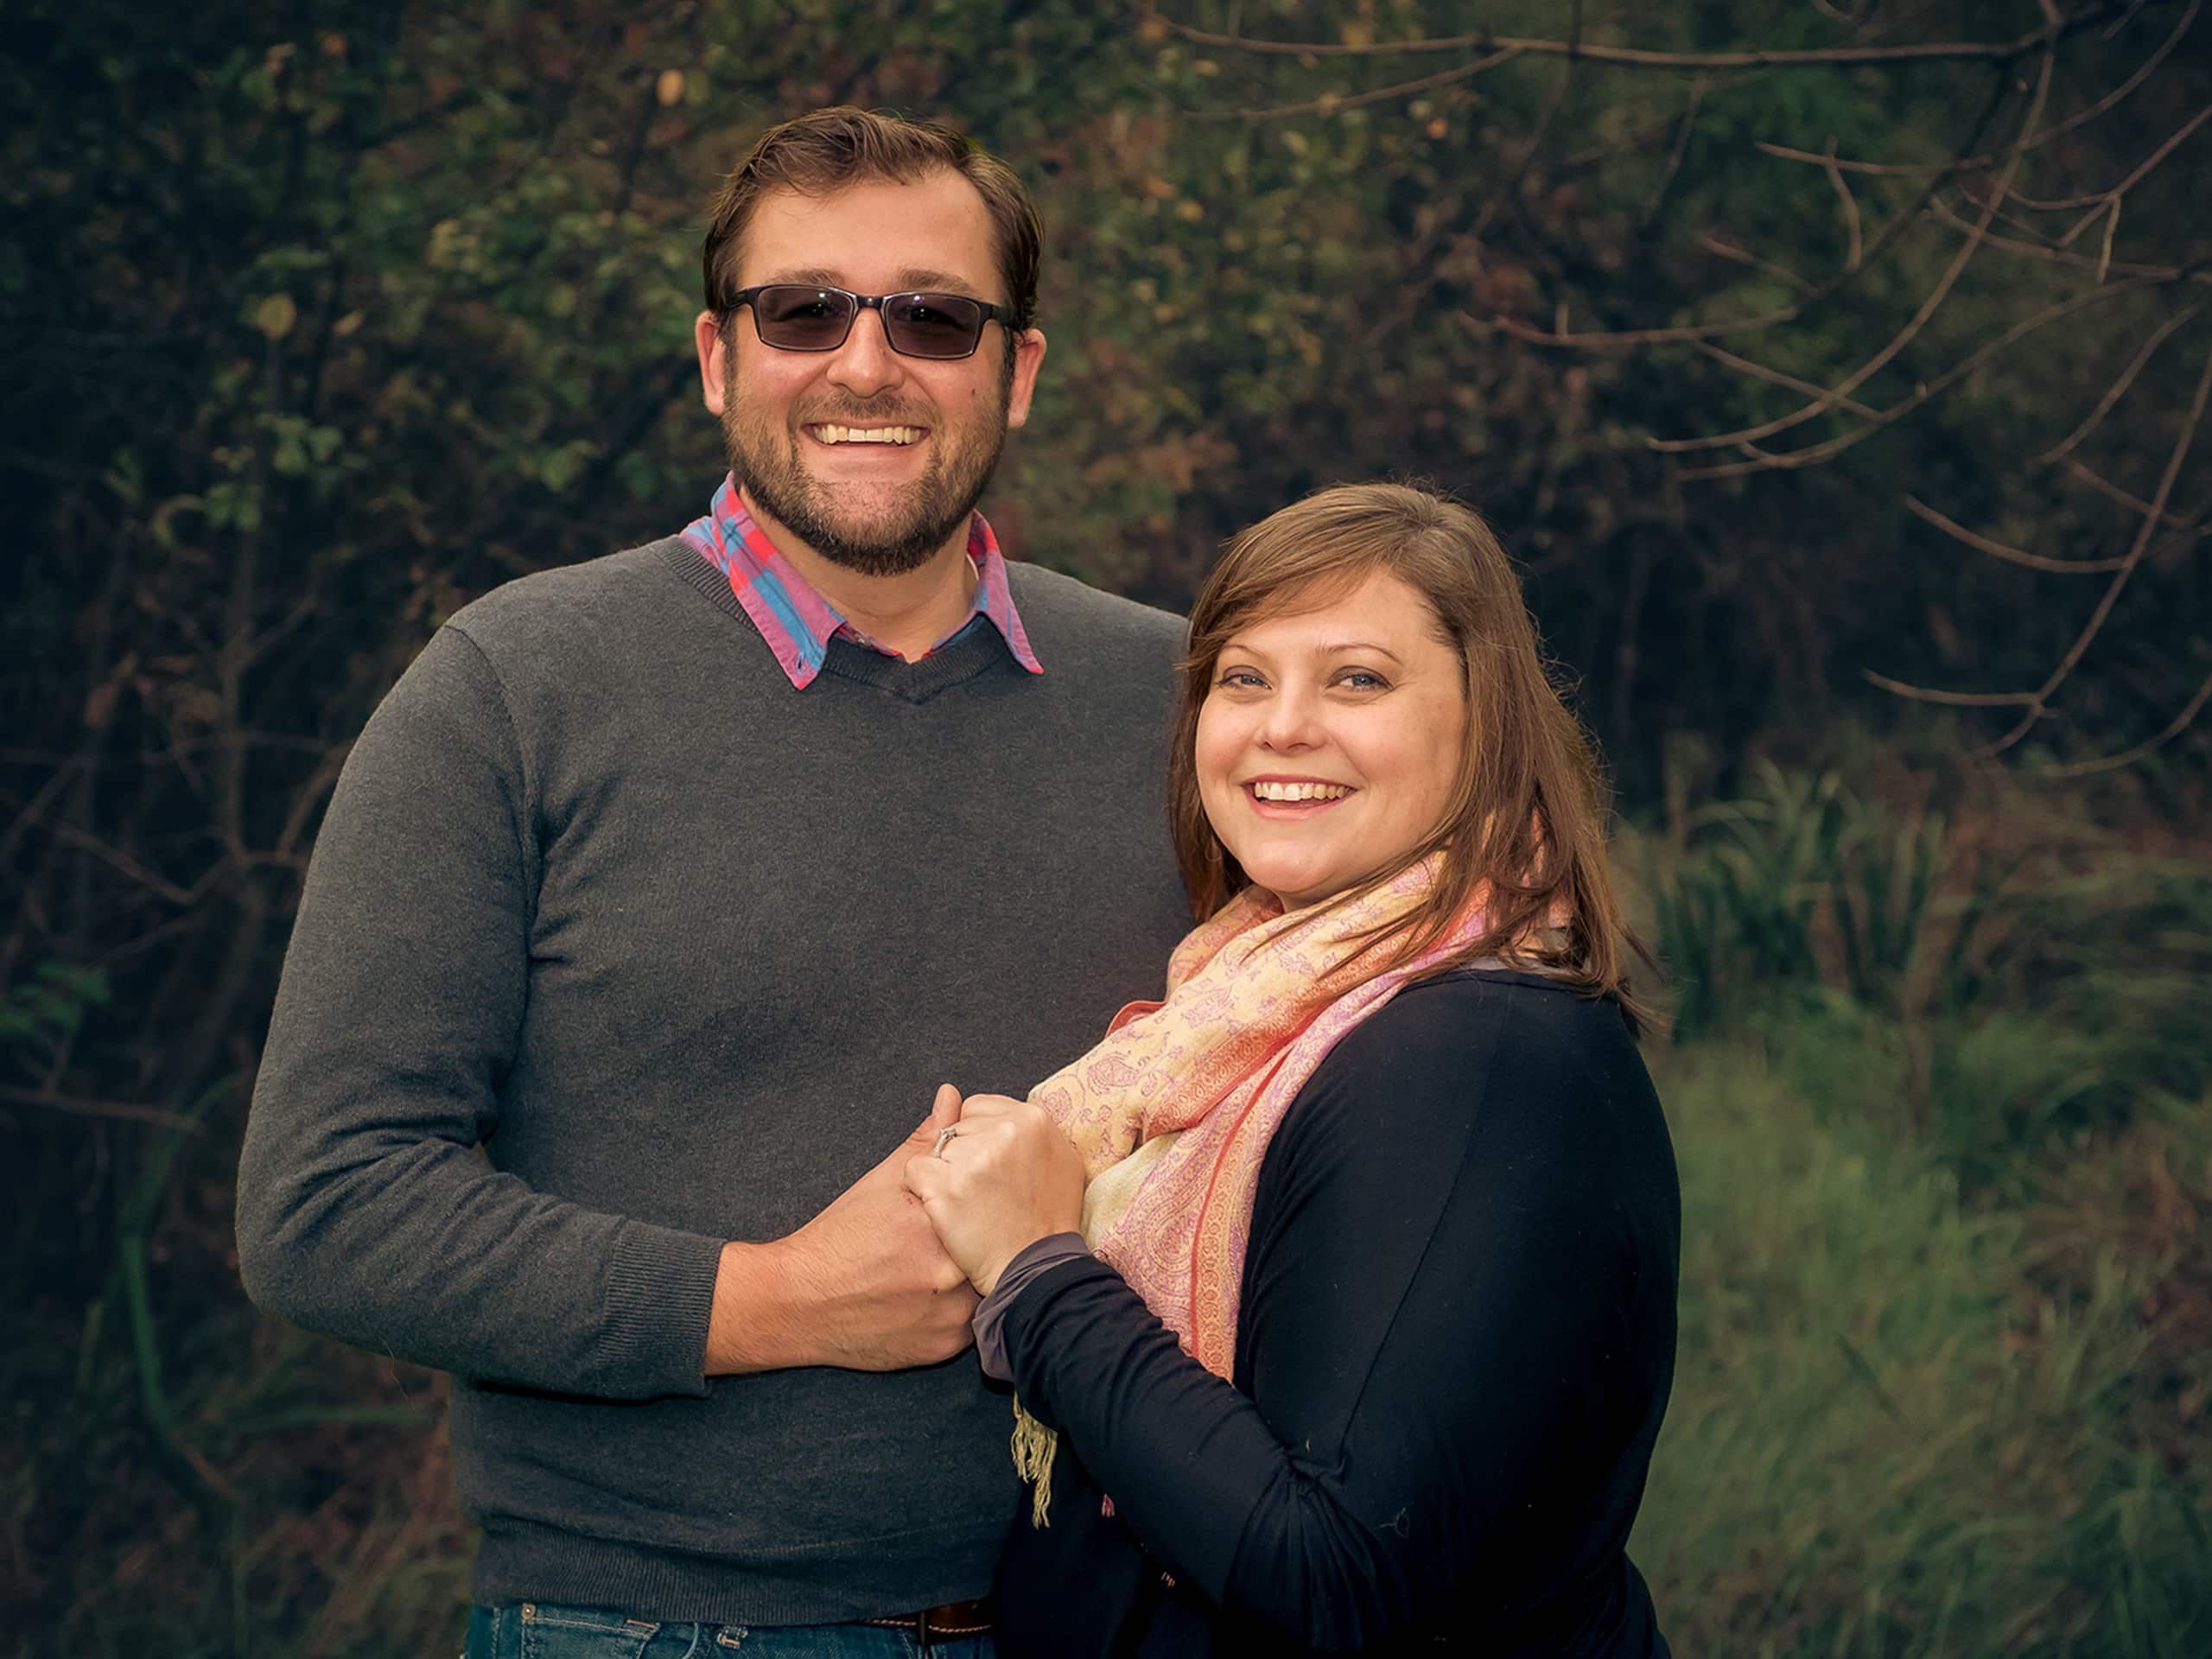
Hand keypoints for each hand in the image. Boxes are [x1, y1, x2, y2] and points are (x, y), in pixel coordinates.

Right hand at [707, 1085, 978, 1372]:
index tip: (994, 1201)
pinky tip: (939, 1297)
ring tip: (953, 1266)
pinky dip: (963, 1312)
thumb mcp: (882, 1182)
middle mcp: (950, 1273)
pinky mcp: (943, 1348)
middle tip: (977, 1236)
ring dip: (981, 1278)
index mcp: (941, 1225)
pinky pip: (974, 1328)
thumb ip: (925, 1143)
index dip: (996, 1204)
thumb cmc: (839, 1237)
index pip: (996, 1209)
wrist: (797, 1302)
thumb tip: (952, 1097)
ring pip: (990, 1291)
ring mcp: (949, 1317)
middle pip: (997, 1252)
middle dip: (990, 1243)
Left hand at [904, 1092, 1086, 1296]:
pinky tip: (947, 1211)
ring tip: (972, 1204)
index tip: (989, 1169)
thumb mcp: (1053, 1160)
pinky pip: (915, 1171)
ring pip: (936, 1150)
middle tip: (985, 1192)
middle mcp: (1005, 1132)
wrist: (1035, 1268)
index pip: (976, 1109)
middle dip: (962, 1156)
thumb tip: (948, 1092)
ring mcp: (975, 1159)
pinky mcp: (948, 1186)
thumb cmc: (1046, 1218)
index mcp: (1032, 1119)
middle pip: (956, 1129)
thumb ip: (1012, 1124)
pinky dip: (923, 1191)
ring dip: (944, 1175)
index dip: (977, 1140)